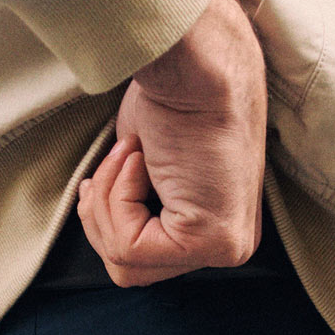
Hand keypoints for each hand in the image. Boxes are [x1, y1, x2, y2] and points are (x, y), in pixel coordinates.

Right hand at [77, 0, 266, 286]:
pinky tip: (142, 157)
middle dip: (104, 212)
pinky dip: (117, 197)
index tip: (118, 162)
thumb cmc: (173, 99)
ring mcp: (227, 248)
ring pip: (125, 263)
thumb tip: (102, 221)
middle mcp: (231, 245)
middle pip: (131, 268)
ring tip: (134, 153)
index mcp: (220, 229)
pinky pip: (130, 246)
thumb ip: (139, 203)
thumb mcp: (146, 164)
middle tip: (123, 156)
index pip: (144, 257)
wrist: (195, 66)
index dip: (111, 213)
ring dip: (109, 201)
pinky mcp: (213, 242)